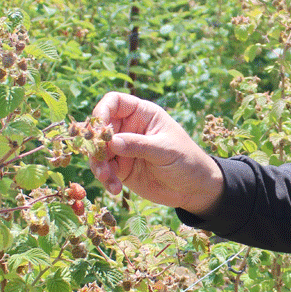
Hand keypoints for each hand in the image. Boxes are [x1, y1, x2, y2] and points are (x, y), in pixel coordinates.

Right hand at [89, 92, 222, 214]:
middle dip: (96, 144)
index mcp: (142, 114)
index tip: (99, 129)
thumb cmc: (186, 160)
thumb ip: (139, 145)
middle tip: (100, 159)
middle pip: (100, 128)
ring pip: (98, 151)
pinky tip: (115, 189)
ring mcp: (123, 149)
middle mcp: (129, 128)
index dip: (102, 111)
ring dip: (98, 165)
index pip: (114, 102)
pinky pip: (104, 170)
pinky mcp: (121, 169)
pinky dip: (105, 179)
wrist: (194, 189)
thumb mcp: (165, 150)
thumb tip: (111, 141)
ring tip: (108, 179)